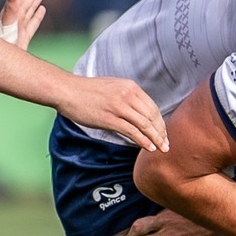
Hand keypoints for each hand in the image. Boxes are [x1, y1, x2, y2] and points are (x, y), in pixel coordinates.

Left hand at [0, 0, 52, 51]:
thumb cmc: (2, 47)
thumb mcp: (7, 27)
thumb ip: (10, 7)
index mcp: (14, 10)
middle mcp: (16, 16)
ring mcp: (20, 26)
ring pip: (32, 5)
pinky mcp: (23, 38)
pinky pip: (33, 23)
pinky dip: (39, 15)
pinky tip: (42, 10)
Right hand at [55, 75, 169, 153]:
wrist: (68, 91)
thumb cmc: (87, 91)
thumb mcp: (113, 87)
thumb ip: (127, 96)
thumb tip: (138, 111)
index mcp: (131, 87)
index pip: (153, 107)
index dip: (160, 122)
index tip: (164, 133)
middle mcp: (128, 95)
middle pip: (152, 117)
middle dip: (162, 132)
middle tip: (167, 144)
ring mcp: (119, 107)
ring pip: (145, 125)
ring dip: (156, 139)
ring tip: (161, 149)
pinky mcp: (110, 119)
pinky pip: (132, 131)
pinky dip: (143, 141)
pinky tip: (148, 148)